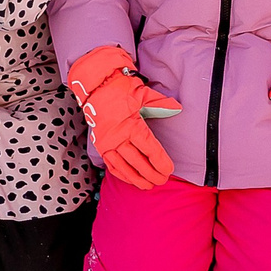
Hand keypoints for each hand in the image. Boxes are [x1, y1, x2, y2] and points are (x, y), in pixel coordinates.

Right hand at [65, 46, 179, 190]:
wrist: (94, 85)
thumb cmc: (119, 88)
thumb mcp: (143, 94)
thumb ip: (161, 104)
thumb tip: (177, 108)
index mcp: (131, 126)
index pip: (150, 150)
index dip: (161, 162)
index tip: (169, 170)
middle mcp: (117, 137)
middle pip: (138, 162)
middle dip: (152, 174)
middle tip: (162, 180)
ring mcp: (106, 143)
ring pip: (123, 167)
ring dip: (136, 178)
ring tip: (148, 185)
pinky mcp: (99, 145)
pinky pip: (110, 164)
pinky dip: (120, 173)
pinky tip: (130, 178)